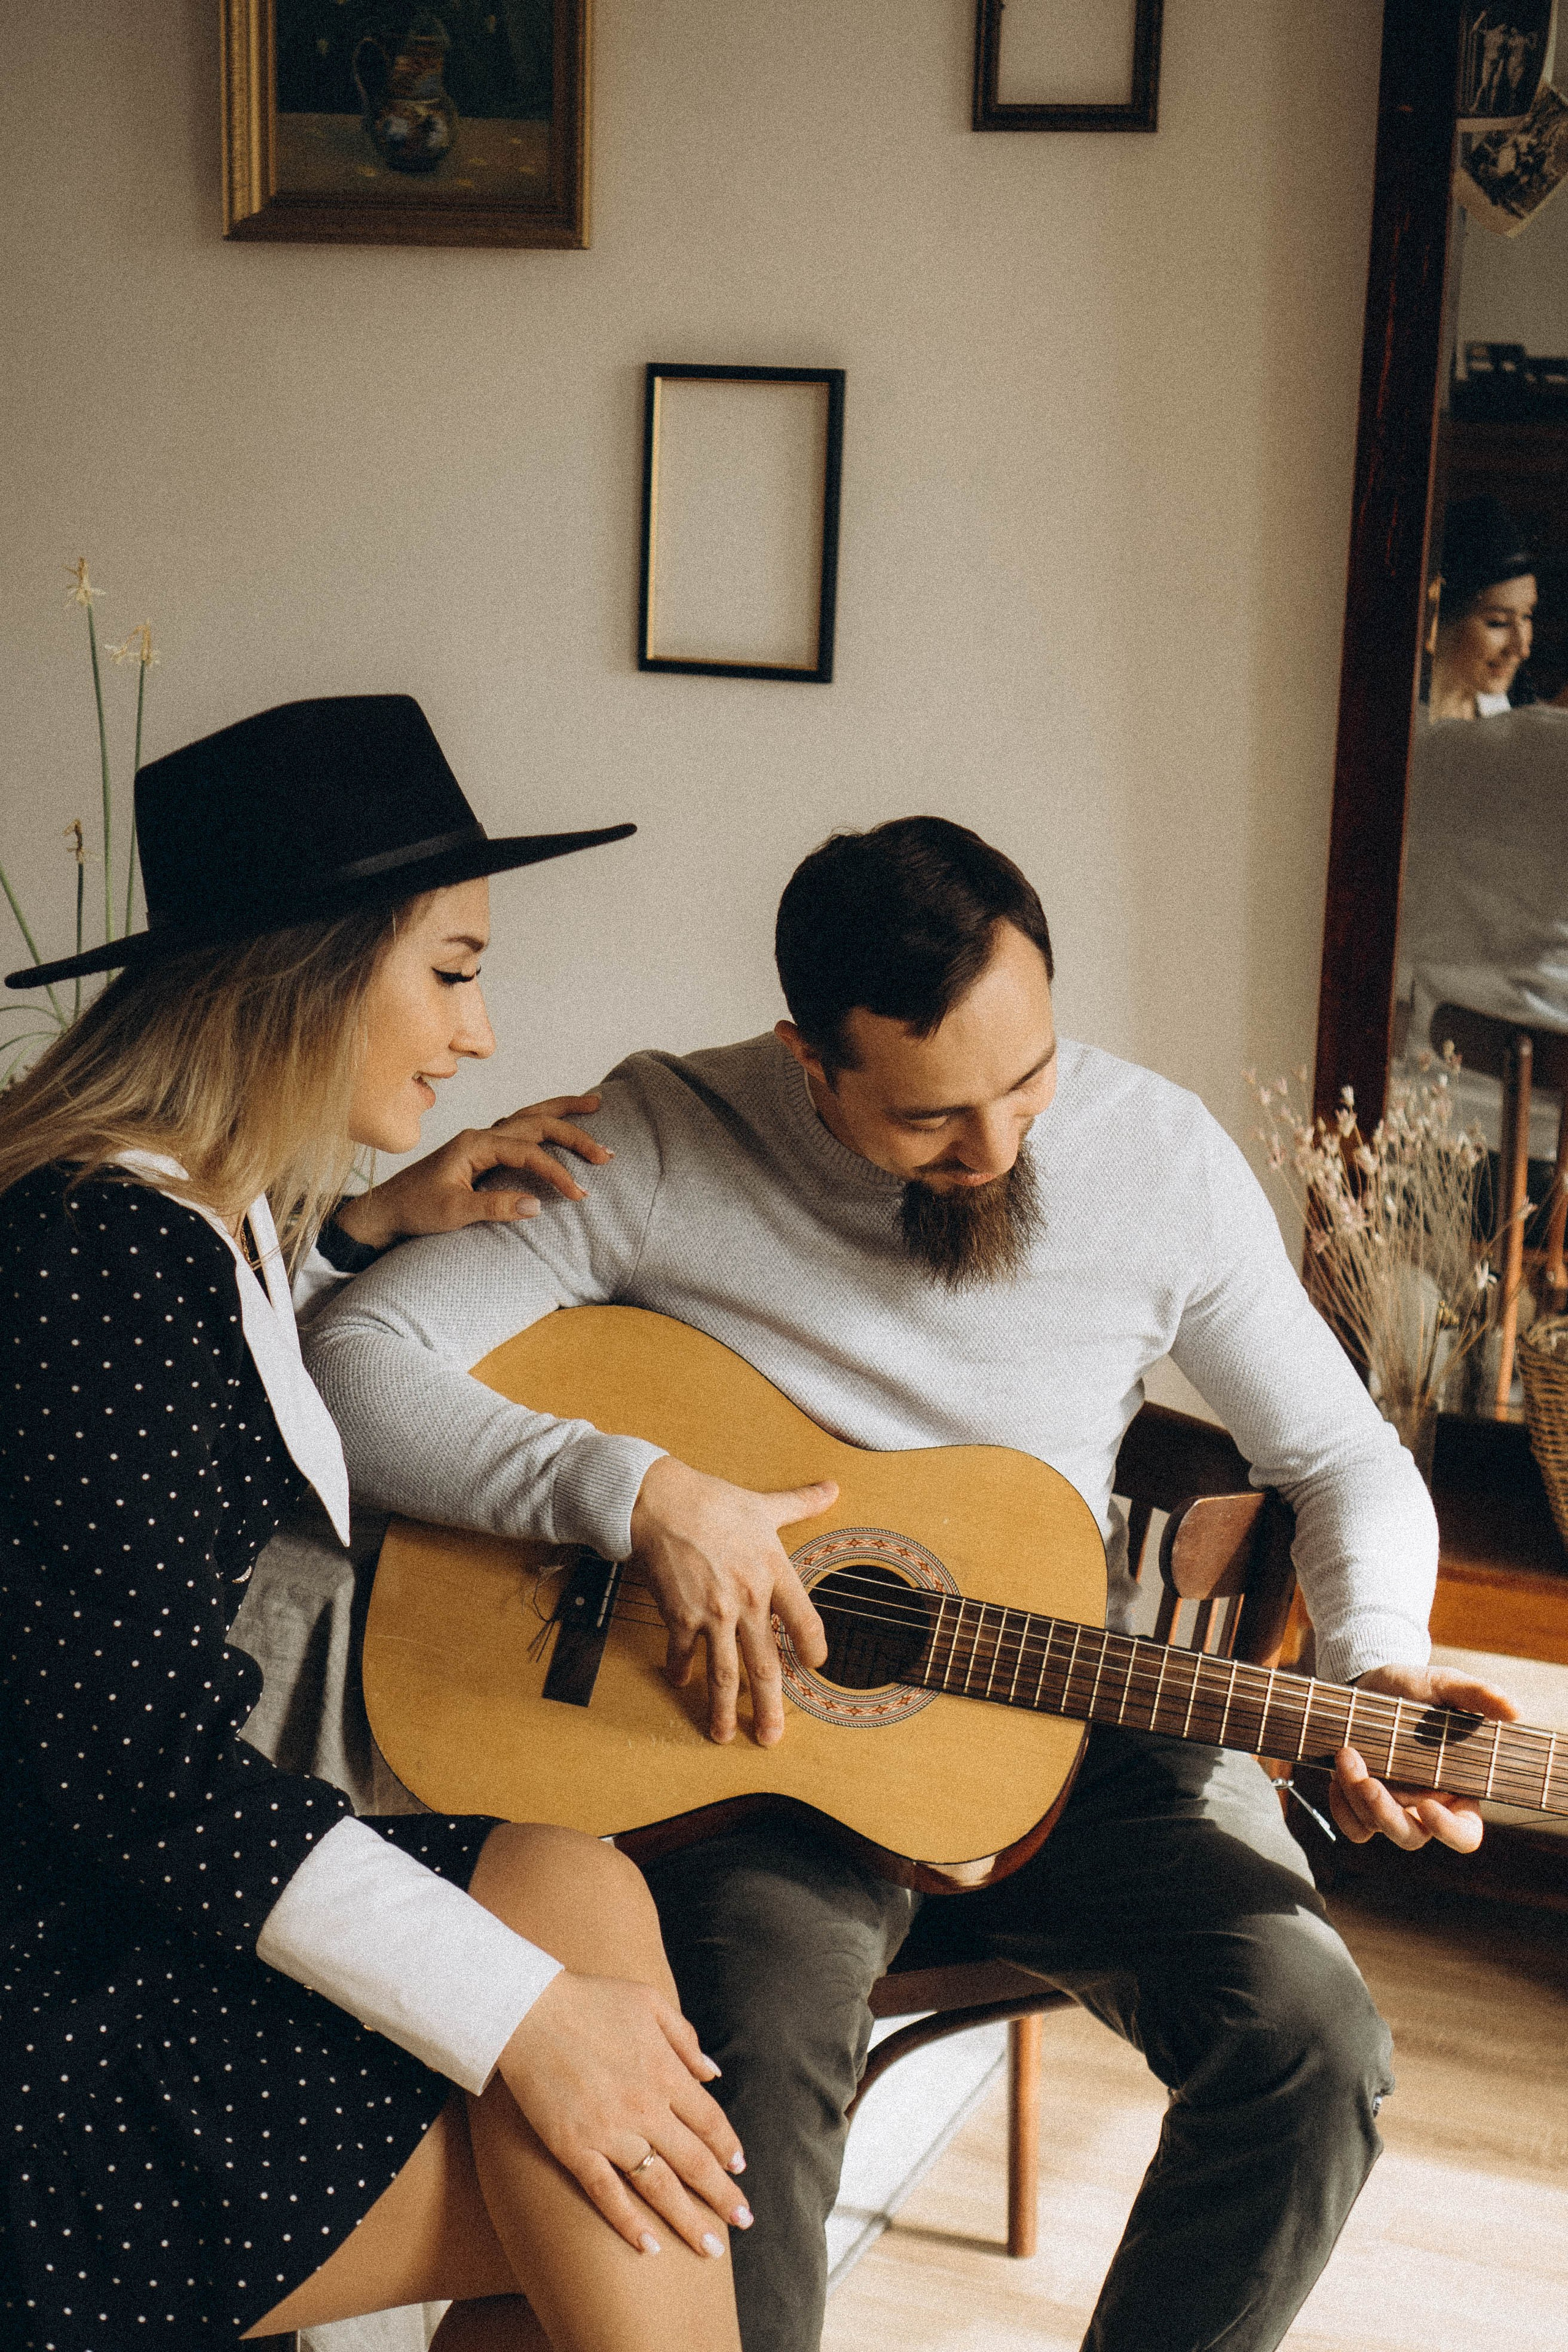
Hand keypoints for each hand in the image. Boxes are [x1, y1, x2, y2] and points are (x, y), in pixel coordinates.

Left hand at [333, 1095, 610, 1252]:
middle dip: (574, 1132)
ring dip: (562, 1112)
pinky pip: (520, 1129)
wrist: (385, 1211)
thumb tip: (537, 1206)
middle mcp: (480, 1136)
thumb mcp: (452, 1213)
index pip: (528, 1152)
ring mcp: (481, 1141)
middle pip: (536, 1121)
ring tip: (595, 1104)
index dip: (557, 1171)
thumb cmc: (414, 1211)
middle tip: (606, 1153)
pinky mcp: (480, 1152)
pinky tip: (557, 1125)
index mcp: (474, 1144)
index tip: (579, 1193)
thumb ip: (494, 1207)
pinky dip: (544, 1123)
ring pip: (529, 1117)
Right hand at [496, 1969, 750, 2257]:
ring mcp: (609, 2131)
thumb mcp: (650, 2002)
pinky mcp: (574, 2148)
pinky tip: (649, 2246)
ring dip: (688, 2219)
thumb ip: (686, 2039)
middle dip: (722, 2195)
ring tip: (711, 2247)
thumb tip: (713, 2075)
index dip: (727, 2147)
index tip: (739, 2168)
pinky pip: (607, 2194)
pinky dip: (629, 2223)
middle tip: (743, 2221)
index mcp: (665, 2071)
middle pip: (693, 2161)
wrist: (528, 2011)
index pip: (709, 2121)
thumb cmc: (591, 2000)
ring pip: (658, 2186)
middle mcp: (644, 2107)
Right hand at [629, 1456, 836, 1746]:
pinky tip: (681, 1684)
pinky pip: (684, 1653)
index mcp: (774, 1573)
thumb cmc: (712, 1500)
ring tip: (724, 1735)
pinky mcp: (681, 1615)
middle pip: (765, 1666)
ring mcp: (715, 1612)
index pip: (806, 1623)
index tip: (814, 1668)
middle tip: (771, 1738)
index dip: (812, 1649)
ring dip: (724, 1710)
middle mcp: (749, 1600)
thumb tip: (832, 1488)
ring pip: (725, 1673)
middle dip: (769, 1707)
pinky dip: (682, 1671)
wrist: (660, 1500)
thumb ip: (800, 1503)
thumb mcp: (763, 1504)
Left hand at [1331, 1662, 1519, 1851]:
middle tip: (1368, 1781)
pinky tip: (1336, 1774)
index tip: (1429, 1805)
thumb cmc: (1417, 1687)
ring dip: (1356, 1798)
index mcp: (1456, 1789)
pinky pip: (1352, 1826)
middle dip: (1386, 1815)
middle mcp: (1423, 1805)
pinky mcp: (1359, 1801)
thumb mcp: (1446, 1685)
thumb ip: (1478, 1696)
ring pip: (1376, 1827)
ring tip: (1346, 1753)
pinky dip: (1340, 1807)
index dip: (1451, 1831)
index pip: (1465, 1833)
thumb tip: (1514, 1710)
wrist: (1371, 1680)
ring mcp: (1390, 1805)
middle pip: (1411, 1838)